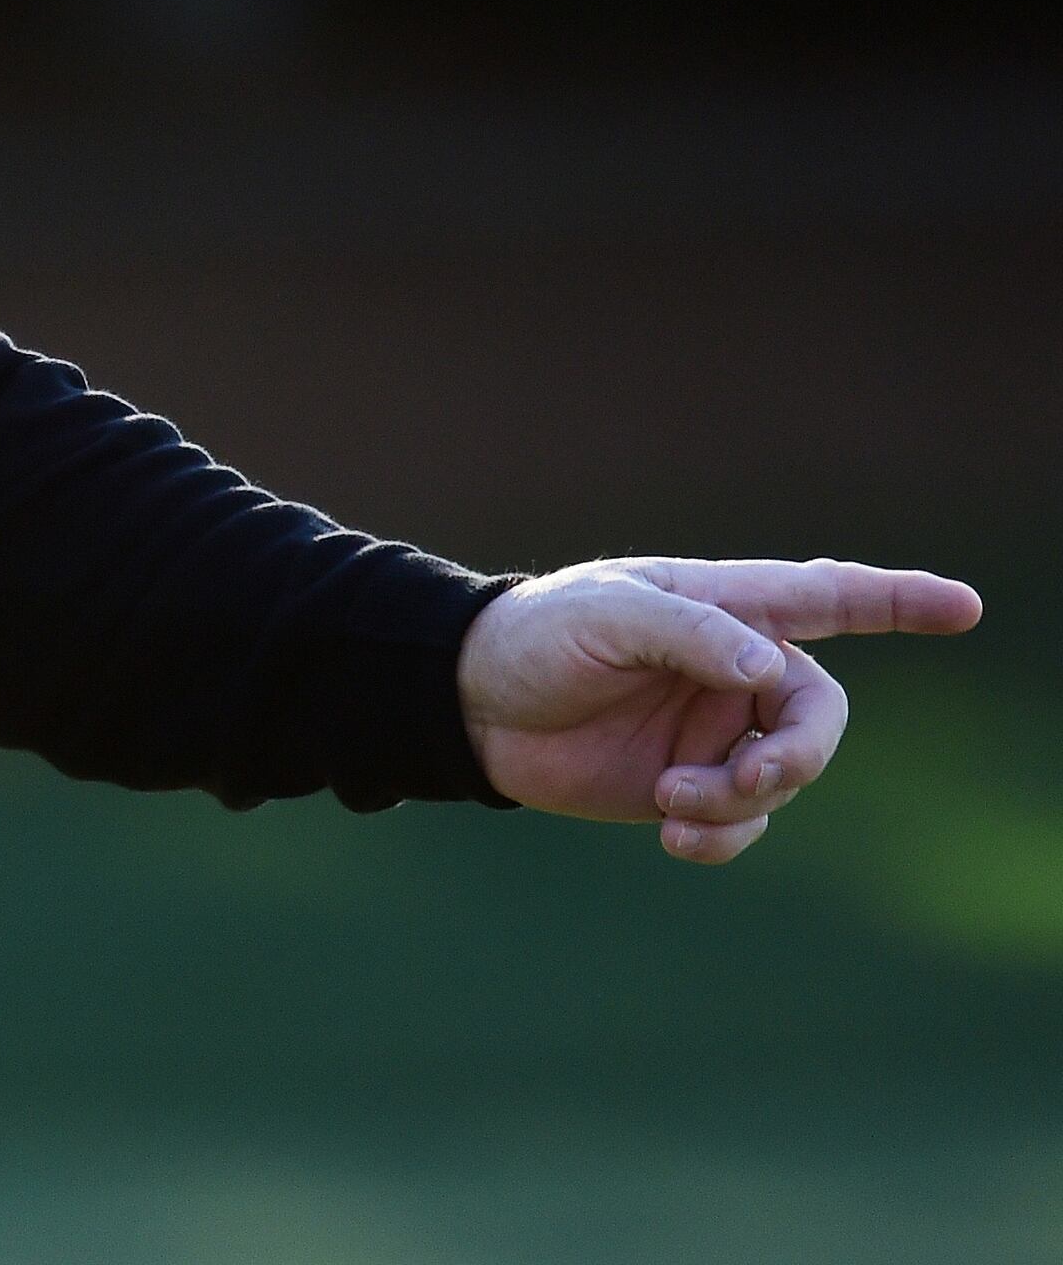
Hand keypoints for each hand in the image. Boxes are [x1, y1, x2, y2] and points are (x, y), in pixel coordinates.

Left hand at [457, 556, 981, 863]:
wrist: (469, 706)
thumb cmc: (535, 635)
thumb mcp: (607, 615)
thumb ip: (690, 635)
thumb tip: (767, 669)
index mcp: (724, 608)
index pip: (829, 597)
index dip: (900, 601)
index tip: (965, 607)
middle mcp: (733, 669)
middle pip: (819, 715)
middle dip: (798, 754)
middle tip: (746, 778)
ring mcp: (715, 731)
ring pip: (785, 775)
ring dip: (744, 797)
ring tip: (673, 799)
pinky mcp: (687, 785)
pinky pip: (742, 822)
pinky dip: (720, 835)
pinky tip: (669, 832)